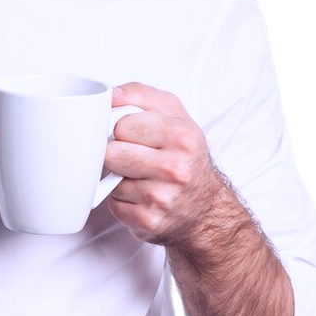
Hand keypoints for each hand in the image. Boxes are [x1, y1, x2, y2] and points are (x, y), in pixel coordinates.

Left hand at [105, 82, 223, 245]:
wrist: (205, 206)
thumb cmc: (184, 154)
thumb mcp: (172, 113)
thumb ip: (138, 94)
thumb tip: (110, 94)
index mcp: (182, 136)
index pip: (121, 124)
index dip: (121, 128)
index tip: (133, 135)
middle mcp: (176, 168)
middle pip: (111, 153)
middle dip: (117, 153)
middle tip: (135, 156)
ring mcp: (163, 198)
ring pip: (109, 180)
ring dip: (118, 179)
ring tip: (140, 177)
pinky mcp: (149, 221)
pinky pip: (113, 205)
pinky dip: (121, 202)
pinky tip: (140, 197)